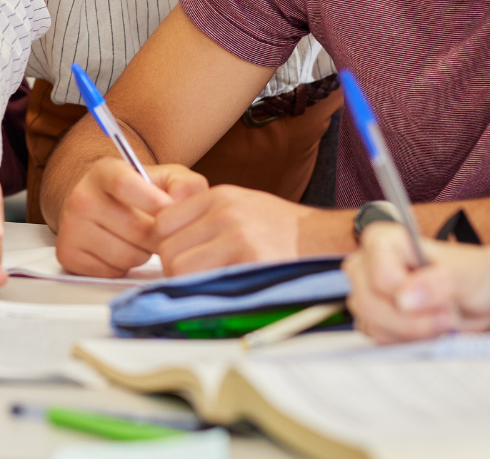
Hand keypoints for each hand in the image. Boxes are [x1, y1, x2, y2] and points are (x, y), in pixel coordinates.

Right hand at [54, 160, 194, 276]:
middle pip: (135, 230)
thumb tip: (181, 203)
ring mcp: (70, 227)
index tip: (171, 211)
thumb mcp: (166, 178)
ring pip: (125, 256)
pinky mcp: (67, 254)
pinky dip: (123, 268)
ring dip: (142, 255)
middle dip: (158, 237)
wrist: (100, 204)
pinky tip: (121, 251)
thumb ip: (186, 185)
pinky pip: (110, 272)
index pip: (125, 185)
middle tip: (160, 232)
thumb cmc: (140, 193)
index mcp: (104, 171)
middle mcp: (81, 196)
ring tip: (140, 241)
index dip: (153, 202)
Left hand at [153, 183, 339, 275]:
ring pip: (181, 269)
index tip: (180, 255)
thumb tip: (164, 237)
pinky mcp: (251, 262)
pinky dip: (209, 292)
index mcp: (220, 196)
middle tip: (196, 276)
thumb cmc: (283, 229)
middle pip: (168, 249)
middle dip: (175, 268)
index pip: (163, 221)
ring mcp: (239, 237)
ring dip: (189, 284)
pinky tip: (226, 289)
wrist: (326, 240)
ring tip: (212, 283)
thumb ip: (204, 216)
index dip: (167, 244)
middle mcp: (226, 213)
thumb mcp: (242, 205)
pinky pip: (207, 284)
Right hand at [344, 222, 489, 341]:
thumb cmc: (473, 275)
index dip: (409, 295)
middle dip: (414, 321)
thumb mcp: (466, 274)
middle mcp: (367, 265)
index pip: (381, 275)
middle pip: (372, 304)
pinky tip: (429, 329)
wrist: (480, 297)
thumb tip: (404, 298)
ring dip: (414, 332)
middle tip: (447, 317)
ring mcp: (367, 293)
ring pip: (374, 325)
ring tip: (441, 321)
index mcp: (384, 240)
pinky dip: (409, 341)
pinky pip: (380, 340)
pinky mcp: (372, 320)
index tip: (441, 303)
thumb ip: (438, 282)